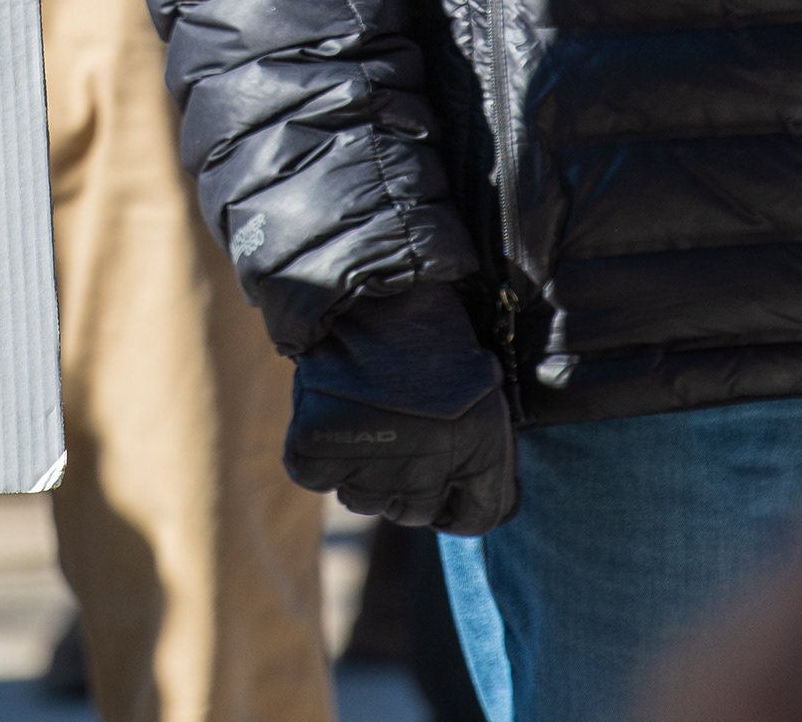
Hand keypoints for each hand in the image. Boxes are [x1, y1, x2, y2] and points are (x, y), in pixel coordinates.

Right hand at [284, 285, 520, 533]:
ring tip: (369, 413)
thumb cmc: (429, 330)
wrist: (369, 283)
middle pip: (414, 511)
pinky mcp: (319, 447)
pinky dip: (321, 452)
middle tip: (400, 426)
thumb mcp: (481, 388)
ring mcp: (371, 458)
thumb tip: (466, 510)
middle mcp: (431, 462)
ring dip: (364, 467)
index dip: (458, 498)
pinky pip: (318, 476)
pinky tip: (337, 412)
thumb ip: (482, 456)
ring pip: (364, 498)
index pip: (474, 518)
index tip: (444, 472)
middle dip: (409, 479)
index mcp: (483, 445)